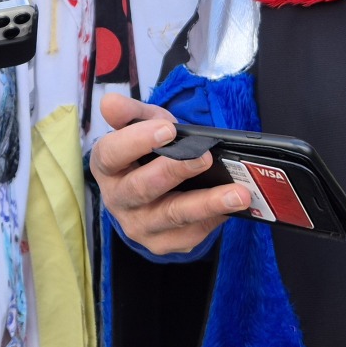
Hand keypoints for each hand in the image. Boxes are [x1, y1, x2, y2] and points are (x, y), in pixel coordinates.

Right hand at [90, 93, 249, 255]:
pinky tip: (232, 207)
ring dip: (207, 203)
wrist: (152, 191)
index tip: (167, 129)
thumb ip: (130, 113)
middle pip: (142, 188)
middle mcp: (117, 199)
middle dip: (176, 170)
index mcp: (107, 166)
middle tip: (205, 157)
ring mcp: (138, 225)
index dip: (137, 141)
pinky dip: (213, 219)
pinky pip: (189, 234)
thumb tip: (110, 103)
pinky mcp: (160, 243)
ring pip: (172, 216)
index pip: (112, 153)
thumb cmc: (146, 154)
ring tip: (238, 193)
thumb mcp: (142, 127)